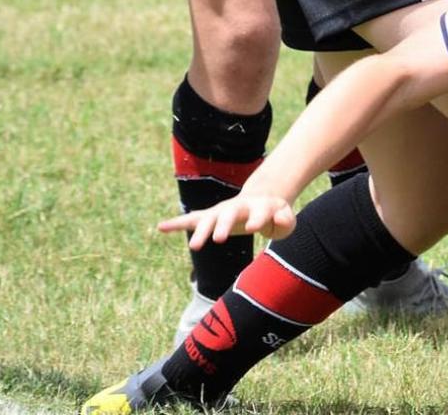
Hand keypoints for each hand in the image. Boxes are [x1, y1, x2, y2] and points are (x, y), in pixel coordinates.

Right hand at [158, 193, 296, 249]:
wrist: (263, 200)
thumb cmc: (276, 214)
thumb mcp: (286, 218)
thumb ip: (285, 221)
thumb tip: (276, 221)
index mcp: (260, 206)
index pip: (258, 213)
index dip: (256, 219)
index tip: (252, 228)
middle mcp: (238, 206)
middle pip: (228, 214)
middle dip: (223, 226)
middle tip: (218, 240)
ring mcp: (222, 210)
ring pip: (209, 218)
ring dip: (201, 231)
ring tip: (193, 247)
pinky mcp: (211, 217)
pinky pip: (191, 219)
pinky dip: (177, 223)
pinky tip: (161, 227)